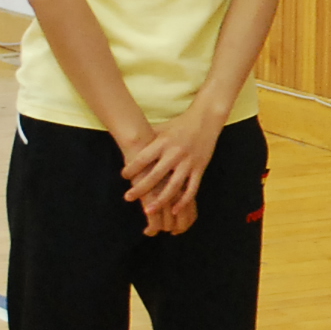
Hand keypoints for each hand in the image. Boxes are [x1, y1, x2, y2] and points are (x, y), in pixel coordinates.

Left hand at [121, 105, 223, 230]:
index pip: (143, 158)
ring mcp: (188, 162)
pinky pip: (191, 188)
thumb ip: (148, 138)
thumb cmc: (180, 124)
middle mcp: (175, 153)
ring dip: (160, 200)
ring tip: (148, 211)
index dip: (132, 168)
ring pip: (173, 186)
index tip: (124, 176)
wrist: (206, 119)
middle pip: (155, 175)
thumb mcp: (162, 128)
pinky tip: (174, 211)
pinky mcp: (200, 168)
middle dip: (140, 188)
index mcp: (163, 142)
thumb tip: (128, 141)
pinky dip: (183, 201)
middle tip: (128, 197)